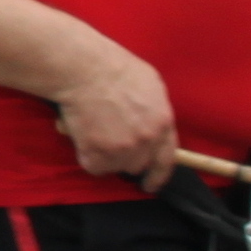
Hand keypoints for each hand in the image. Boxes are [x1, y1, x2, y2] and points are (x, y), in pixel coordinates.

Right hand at [46, 40, 177, 186]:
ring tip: (94, 131)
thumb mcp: (150, 84)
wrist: (83, 69)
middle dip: (125, 156)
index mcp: (163, 122)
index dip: (158, 174)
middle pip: (138, 164)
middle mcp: (147, 140)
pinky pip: (93, 165)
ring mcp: (122, 149)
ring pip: (114, 166)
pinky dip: (86, 154)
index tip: (150, 183)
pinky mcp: (98, 155)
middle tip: (110, 140)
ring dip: (105, 155)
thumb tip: (151, 125)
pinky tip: (83, 135)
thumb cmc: (113, 67)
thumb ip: (155, 111)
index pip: (167, 159)